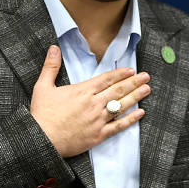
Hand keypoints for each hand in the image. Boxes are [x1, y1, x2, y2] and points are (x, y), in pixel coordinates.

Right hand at [29, 45, 149, 157]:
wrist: (43, 139)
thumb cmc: (42, 114)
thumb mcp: (43, 87)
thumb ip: (51, 67)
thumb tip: (53, 48)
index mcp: (82, 91)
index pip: (106, 79)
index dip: (120, 74)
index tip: (131, 70)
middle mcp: (93, 103)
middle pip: (118, 90)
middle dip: (134, 82)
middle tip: (146, 76)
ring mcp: (98, 120)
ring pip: (121, 106)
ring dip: (136, 97)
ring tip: (147, 89)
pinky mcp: (98, 135)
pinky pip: (118, 126)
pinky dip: (130, 120)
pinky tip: (140, 114)